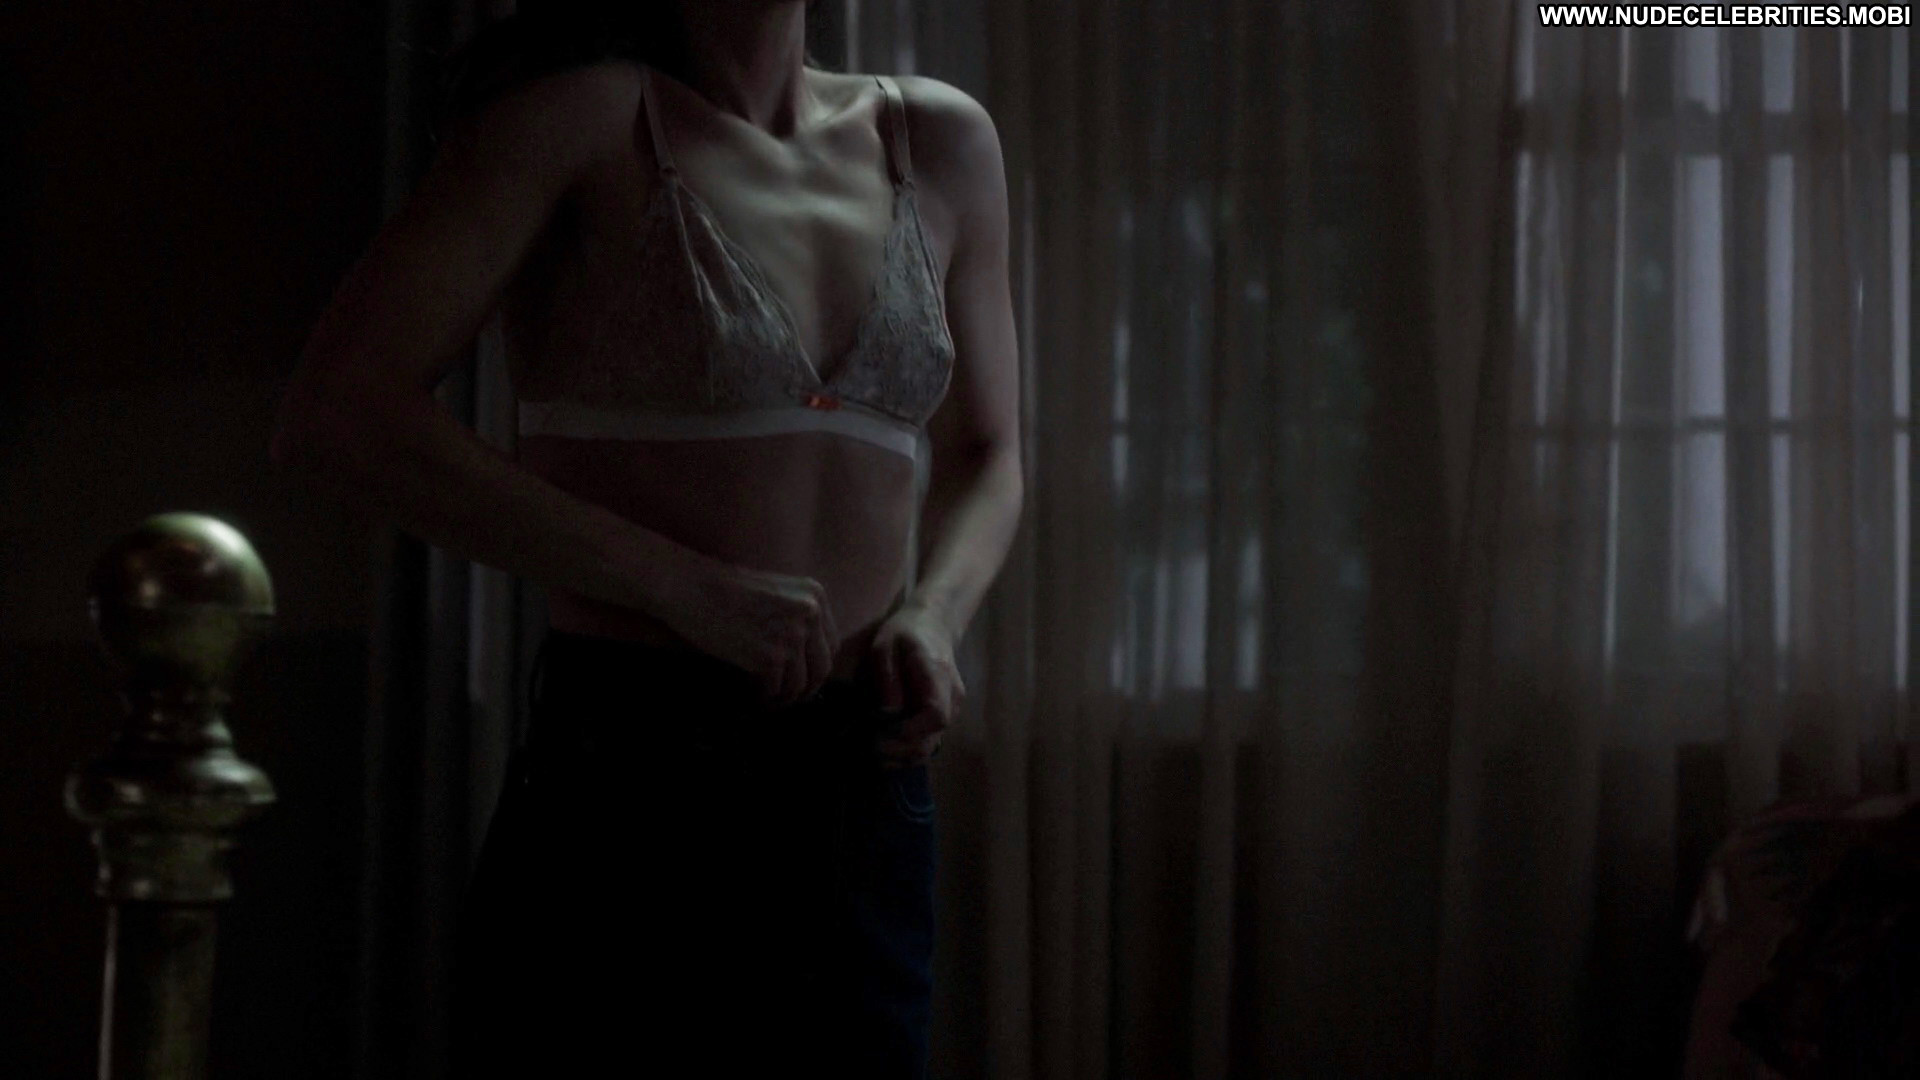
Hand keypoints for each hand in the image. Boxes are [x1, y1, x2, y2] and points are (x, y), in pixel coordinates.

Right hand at [662, 555, 838, 705]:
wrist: (690, 586)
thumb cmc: (724, 590)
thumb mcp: (776, 592)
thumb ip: (797, 617)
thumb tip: (806, 658)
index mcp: (814, 595)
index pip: (831, 644)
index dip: (816, 666)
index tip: (802, 678)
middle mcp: (810, 614)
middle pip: (822, 668)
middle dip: (805, 688)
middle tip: (788, 697)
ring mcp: (791, 636)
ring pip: (799, 685)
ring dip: (783, 697)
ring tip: (768, 699)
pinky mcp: (770, 657)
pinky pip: (775, 690)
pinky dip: (764, 697)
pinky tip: (753, 695)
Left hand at [866, 603, 964, 765]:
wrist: (932, 624)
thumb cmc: (905, 632)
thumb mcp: (885, 647)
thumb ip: (887, 679)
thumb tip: (887, 713)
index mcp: (939, 677)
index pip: (937, 715)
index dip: (910, 731)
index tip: (882, 734)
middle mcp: (952, 697)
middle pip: (933, 738)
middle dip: (900, 750)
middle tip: (869, 749)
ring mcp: (952, 709)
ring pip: (931, 746)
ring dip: (902, 756)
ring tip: (873, 753)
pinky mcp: (944, 716)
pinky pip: (928, 741)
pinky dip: (907, 751)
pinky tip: (885, 749)